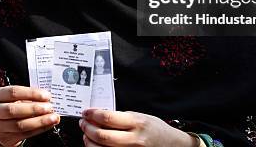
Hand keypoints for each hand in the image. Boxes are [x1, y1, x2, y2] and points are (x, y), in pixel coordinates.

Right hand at [0, 86, 58, 146]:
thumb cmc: (8, 105)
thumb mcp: (13, 97)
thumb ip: (27, 96)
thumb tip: (46, 98)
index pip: (13, 92)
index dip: (31, 93)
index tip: (45, 95)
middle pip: (14, 110)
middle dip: (34, 108)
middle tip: (49, 107)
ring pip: (20, 125)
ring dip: (40, 121)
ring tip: (52, 117)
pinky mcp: (6, 138)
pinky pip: (25, 134)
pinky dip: (39, 129)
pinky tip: (48, 124)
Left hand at [79, 109, 195, 146]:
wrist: (172, 145)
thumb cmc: (155, 129)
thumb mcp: (141, 117)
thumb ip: (122, 117)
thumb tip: (99, 116)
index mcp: (137, 123)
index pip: (108, 118)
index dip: (93, 115)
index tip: (86, 112)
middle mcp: (135, 140)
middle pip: (102, 136)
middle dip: (87, 128)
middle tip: (83, 122)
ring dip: (89, 141)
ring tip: (86, 134)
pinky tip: (95, 144)